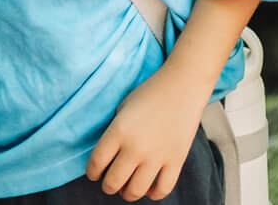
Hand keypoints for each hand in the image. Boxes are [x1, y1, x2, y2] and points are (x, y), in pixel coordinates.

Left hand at [87, 75, 204, 199]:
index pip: (96, 165)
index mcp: (118, 131)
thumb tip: (110, 157)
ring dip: (127, 192)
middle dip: (108, 185)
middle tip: (112, 180)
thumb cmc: (151, 92)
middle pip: (112, 183)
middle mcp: (135, 147)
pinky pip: (162, 190)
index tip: (95, 172)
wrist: (184, 83)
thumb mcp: (123, 107)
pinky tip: (150, 185)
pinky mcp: (177, 160)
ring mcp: (157, 156)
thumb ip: (114, 133)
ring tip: (129, 185)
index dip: (92, 172)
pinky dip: (153, 193)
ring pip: (135, 192)